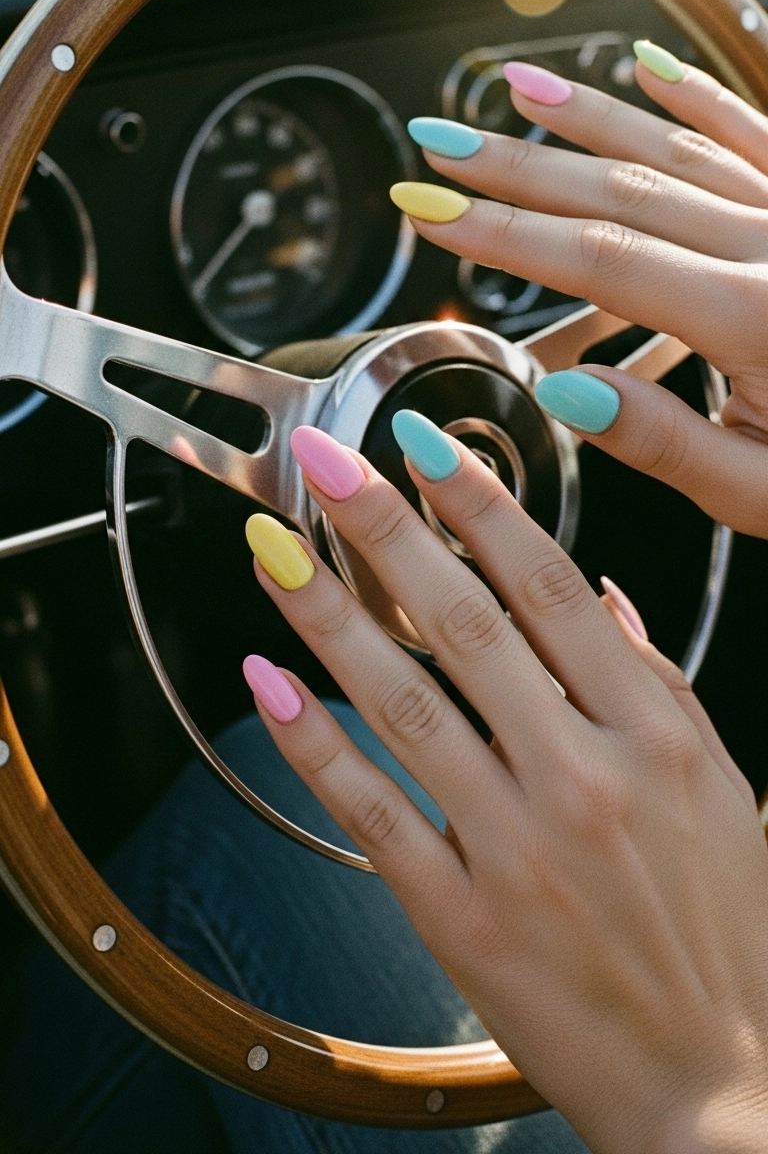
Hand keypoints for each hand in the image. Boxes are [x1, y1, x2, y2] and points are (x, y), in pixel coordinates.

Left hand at [242, 421, 767, 1153]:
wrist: (722, 1082)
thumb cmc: (725, 930)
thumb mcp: (718, 782)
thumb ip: (654, 678)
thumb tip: (601, 592)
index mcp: (654, 731)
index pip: (551, 587)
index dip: (483, 506)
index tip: (428, 447)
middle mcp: (585, 774)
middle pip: (467, 622)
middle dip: (386, 529)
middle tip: (328, 463)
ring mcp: (520, 845)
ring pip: (407, 703)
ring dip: (329, 619)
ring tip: (276, 555)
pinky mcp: (465, 916)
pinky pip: (375, 813)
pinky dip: (316, 746)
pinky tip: (271, 685)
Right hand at [394, 46, 767, 536]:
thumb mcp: (766, 494)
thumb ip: (667, 440)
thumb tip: (568, 386)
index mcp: (755, 319)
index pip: (600, 259)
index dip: (503, 234)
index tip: (430, 213)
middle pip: (621, 190)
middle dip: (517, 166)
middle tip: (439, 142)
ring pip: (677, 146)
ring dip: (587, 117)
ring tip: (514, 90)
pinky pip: (751, 131)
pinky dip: (694, 95)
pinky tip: (647, 64)